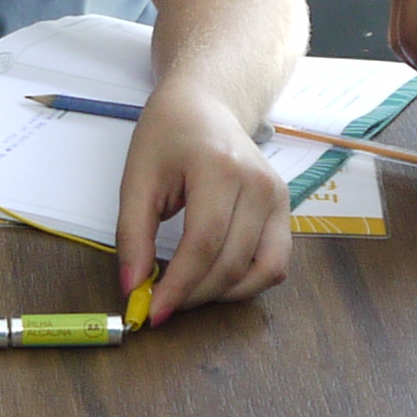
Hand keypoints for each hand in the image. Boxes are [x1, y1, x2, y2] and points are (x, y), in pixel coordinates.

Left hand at [117, 91, 291, 321]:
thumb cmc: (168, 135)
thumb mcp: (137, 178)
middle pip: (232, 263)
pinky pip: (276, 263)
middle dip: (195, 294)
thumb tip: (133, 287)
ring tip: (189, 292)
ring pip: (262, 271)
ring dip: (224, 294)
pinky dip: (249, 282)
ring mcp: (278, 197)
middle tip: (163, 303)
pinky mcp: (284, 209)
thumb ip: (132, 234)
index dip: (178, 285)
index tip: (153, 311)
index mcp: (219, 168)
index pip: (203, 244)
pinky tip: (217, 279)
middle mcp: (258, 184)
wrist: (205, 105)